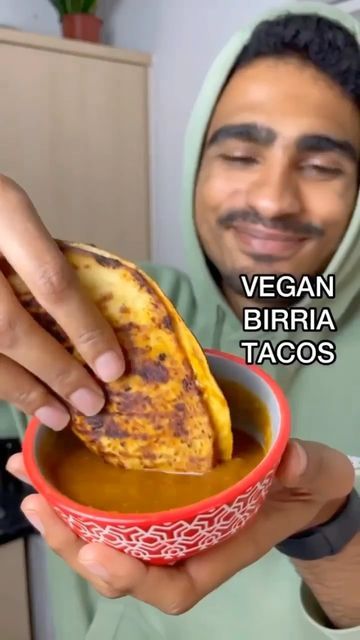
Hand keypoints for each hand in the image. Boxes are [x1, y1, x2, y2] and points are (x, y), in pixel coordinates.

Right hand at [0, 175, 124, 428]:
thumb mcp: (13, 209)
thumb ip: (40, 253)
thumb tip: (88, 317)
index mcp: (2, 211)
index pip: (51, 281)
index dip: (85, 330)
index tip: (113, 367)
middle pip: (11, 328)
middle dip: (56, 372)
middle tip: (92, 403)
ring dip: (22, 391)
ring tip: (58, 414)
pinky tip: (19, 397)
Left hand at [6, 439, 354, 613]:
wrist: (298, 478)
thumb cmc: (304, 485)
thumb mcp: (314, 475)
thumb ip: (304, 470)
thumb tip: (291, 459)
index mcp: (219, 550)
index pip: (172, 587)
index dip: (132, 579)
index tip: (100, 553)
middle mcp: (183, 543)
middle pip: (120, 566)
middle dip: (74, 542)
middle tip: (39, 504)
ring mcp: (165, 521)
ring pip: (106, 536)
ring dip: (61, 514)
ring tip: (29, 480)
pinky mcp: (155, 494)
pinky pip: (110, 502)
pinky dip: (75, 489)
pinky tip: (49, 463)